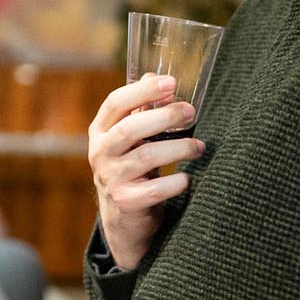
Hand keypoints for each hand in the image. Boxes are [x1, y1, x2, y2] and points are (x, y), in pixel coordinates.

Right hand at [88, 73, 203, 268]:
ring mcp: (111, 179)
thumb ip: (142, 112)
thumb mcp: (131, 140)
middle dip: (163, 117)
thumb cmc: (132, 169)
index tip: (171, 83)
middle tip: (190, 112)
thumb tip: (161, 80)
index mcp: (100, 132)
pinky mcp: (126, 203)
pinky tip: (188, 178)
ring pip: (146, 157)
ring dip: (178, 149)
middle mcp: (100, 154)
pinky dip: (176, 182)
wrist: (123, 219)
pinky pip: (155, 190)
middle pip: (129, 129)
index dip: (142, 90)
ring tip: (198, 147)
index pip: (115, 104)